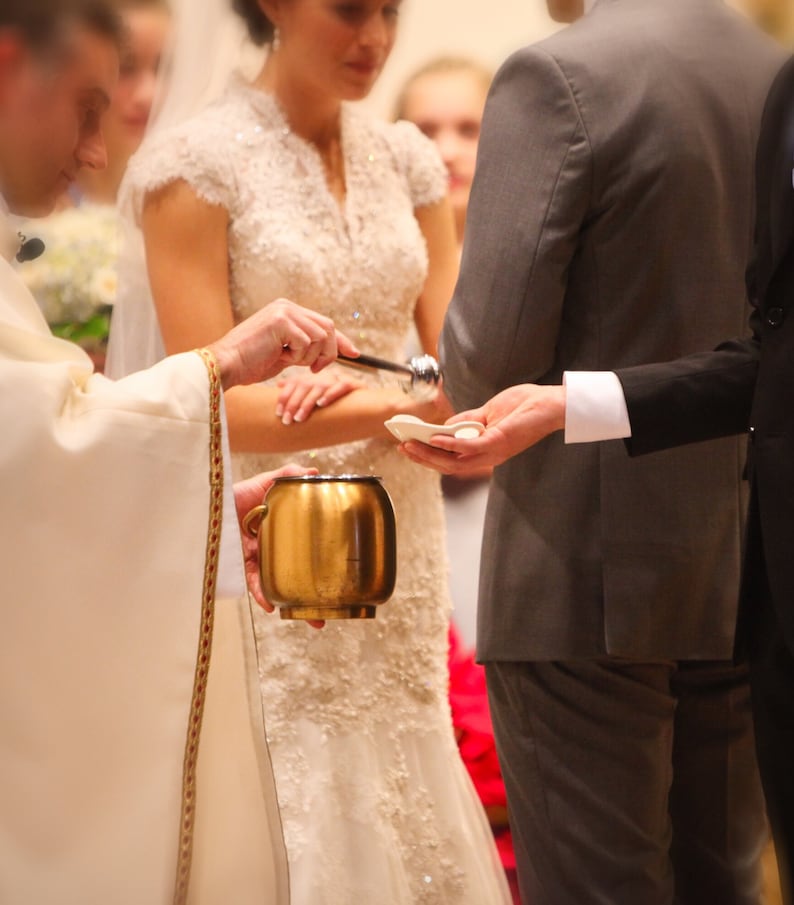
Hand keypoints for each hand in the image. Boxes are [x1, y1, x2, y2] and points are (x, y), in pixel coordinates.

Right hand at [210, 299, 359, 389]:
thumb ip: (305, 348)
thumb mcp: (285, 354)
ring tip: (287, 361)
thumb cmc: (251, 364)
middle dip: (329, 353)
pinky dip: (298, 356)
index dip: (341, 341)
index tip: (355, 354)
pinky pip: (307, 342)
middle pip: (328, 328)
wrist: (227, 365)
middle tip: (314, 369)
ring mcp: (284, 311)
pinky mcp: (281, 320)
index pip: (324, 323)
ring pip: (320, 337)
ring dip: (308, 357)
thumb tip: (331, 352)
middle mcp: (287, 306)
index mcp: (287, 310)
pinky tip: (279, 356)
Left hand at [234, 465, 324, 628]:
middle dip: (311, 594)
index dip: (320, 560)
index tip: (337, 573)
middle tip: (327, 613)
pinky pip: (253, 584)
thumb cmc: (232, 492)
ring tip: (311, 618)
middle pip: (294, 572)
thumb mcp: (264, 482)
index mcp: (278, 530)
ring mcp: (255, 560)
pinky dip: (262, 595)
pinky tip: (272, 605)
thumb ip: (287, 476)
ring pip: (277, 584)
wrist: (206, 502)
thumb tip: (316, 473)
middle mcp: (269, 549)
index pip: (303, 547)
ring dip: (292, 602)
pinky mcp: (239, 566)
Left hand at [275, 371, 362, 424]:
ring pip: (321, 386)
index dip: (286, 396)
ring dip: (308, 403)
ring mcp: (341, 378)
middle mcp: (327, 375)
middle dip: (294, 403)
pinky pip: (342, 386)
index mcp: (317, 377)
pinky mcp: (355, 385)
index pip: (297, 382)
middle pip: (306, 385)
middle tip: (287, 420)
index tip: (279, 412)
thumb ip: (300, 390)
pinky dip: (331, 394)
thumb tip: (279, 385)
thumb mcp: (318, 399)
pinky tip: (322, 403)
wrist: (372, 407)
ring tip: (300, 417)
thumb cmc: (340, 406)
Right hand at [400, 384, 565, 474]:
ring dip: (429, 454)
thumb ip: (466, 420)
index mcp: (485, 451)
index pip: (451, 459)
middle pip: (447, 465)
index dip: (428, 455)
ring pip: (454, 462)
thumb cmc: (524, 406)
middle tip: (402, 447)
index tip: (408, 446)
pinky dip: (449, 445)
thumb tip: (444, 425)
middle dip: (422, 457)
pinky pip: (468, 448)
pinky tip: (433, 439)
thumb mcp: (488, 412)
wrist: (550, 404)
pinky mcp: (498, 442)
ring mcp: (492, 452)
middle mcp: (487, 457)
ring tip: (410, 444)